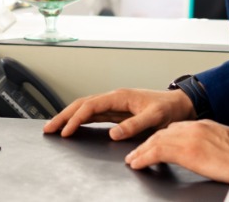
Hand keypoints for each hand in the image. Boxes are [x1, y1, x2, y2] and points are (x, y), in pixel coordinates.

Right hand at [43, 88, 193, 139]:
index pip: (90, 106)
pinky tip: (73, 125)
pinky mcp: (116, 111)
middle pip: (81, 104)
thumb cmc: (168, 108)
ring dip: (68, 117)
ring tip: (54, 127)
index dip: (76, 118)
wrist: (179, 104)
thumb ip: (134, 125)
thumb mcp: (154, 118)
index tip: (66, 131)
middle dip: (63, 116)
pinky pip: (92, 114)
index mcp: (119, 96)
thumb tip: (112, 133)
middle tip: (48, 128)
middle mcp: (113, 98)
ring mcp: (113, 104)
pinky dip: (79, 119)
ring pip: (84, 108)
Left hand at [124, 120, 228, 192]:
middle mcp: (194, 127)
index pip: (177, 129)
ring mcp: (189, 137)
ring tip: (132, 159)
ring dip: (141, 151)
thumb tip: (216, 157)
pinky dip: (143, 157)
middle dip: (149, 143)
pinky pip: (156, 152)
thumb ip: (218, 148)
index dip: (164, 137)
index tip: (157, 144)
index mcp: (206, 126)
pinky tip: (136, 164)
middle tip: (138, 152)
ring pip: (156, 141)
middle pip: (163, 133)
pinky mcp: (185, 150)